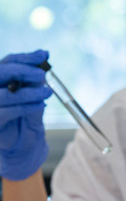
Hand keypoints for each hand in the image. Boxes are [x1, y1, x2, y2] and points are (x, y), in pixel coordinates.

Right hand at [0, 50, 51, 179]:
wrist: (25, 146)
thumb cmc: (28, 118)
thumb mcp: (34, 95)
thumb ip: (35, 79)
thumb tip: (43, 58)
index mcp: (1, 80)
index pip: (8, 62)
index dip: (26, 57)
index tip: (44, 54)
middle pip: (1, 72)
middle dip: (23, 70)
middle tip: (42, 74)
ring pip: (5, 94)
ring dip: (28, 91)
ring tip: (46, 93)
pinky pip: (6, 112)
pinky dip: (25, 106)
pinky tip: (39, 105)